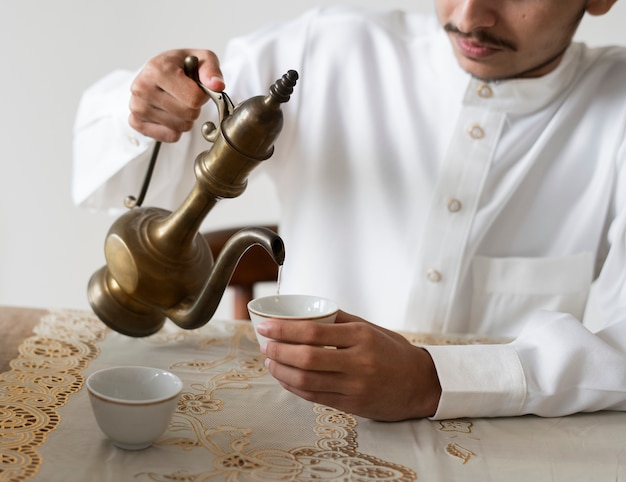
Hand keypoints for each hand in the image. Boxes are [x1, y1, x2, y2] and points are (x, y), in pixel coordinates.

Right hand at [128, 49, 224, 141]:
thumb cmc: (182, 66)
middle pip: (188, 114)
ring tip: (177, 102)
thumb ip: (212, 70)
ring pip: (181, 127)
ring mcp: (137, 106)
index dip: (203, 95)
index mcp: (157, 69)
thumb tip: (217, 86)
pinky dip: (175, 129)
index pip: (194, 99)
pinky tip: (170, 113)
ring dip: (186, 118)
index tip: (197, 87)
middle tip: (187, 96)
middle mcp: (142, 87)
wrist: (158, 72)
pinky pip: (170, 136)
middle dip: (194, 107)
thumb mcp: (202, 59)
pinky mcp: (136, 122)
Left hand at [257, 310, 441, 420]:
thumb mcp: (370, 328)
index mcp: (361, 337)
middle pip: (306, 359)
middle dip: (278, 351)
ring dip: (281, 371)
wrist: (421, 384)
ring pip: (307, 381)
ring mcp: (355, 386)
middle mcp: (358, 362)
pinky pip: (315, 397)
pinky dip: (294, 388)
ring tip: (270, 361)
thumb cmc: (393, 352)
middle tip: (264, 344)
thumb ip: (339, 320)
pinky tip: (285, 378)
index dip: (284, 330)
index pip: (314, 333)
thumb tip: (304, 313)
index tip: (267, 327)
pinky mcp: (352, 405)